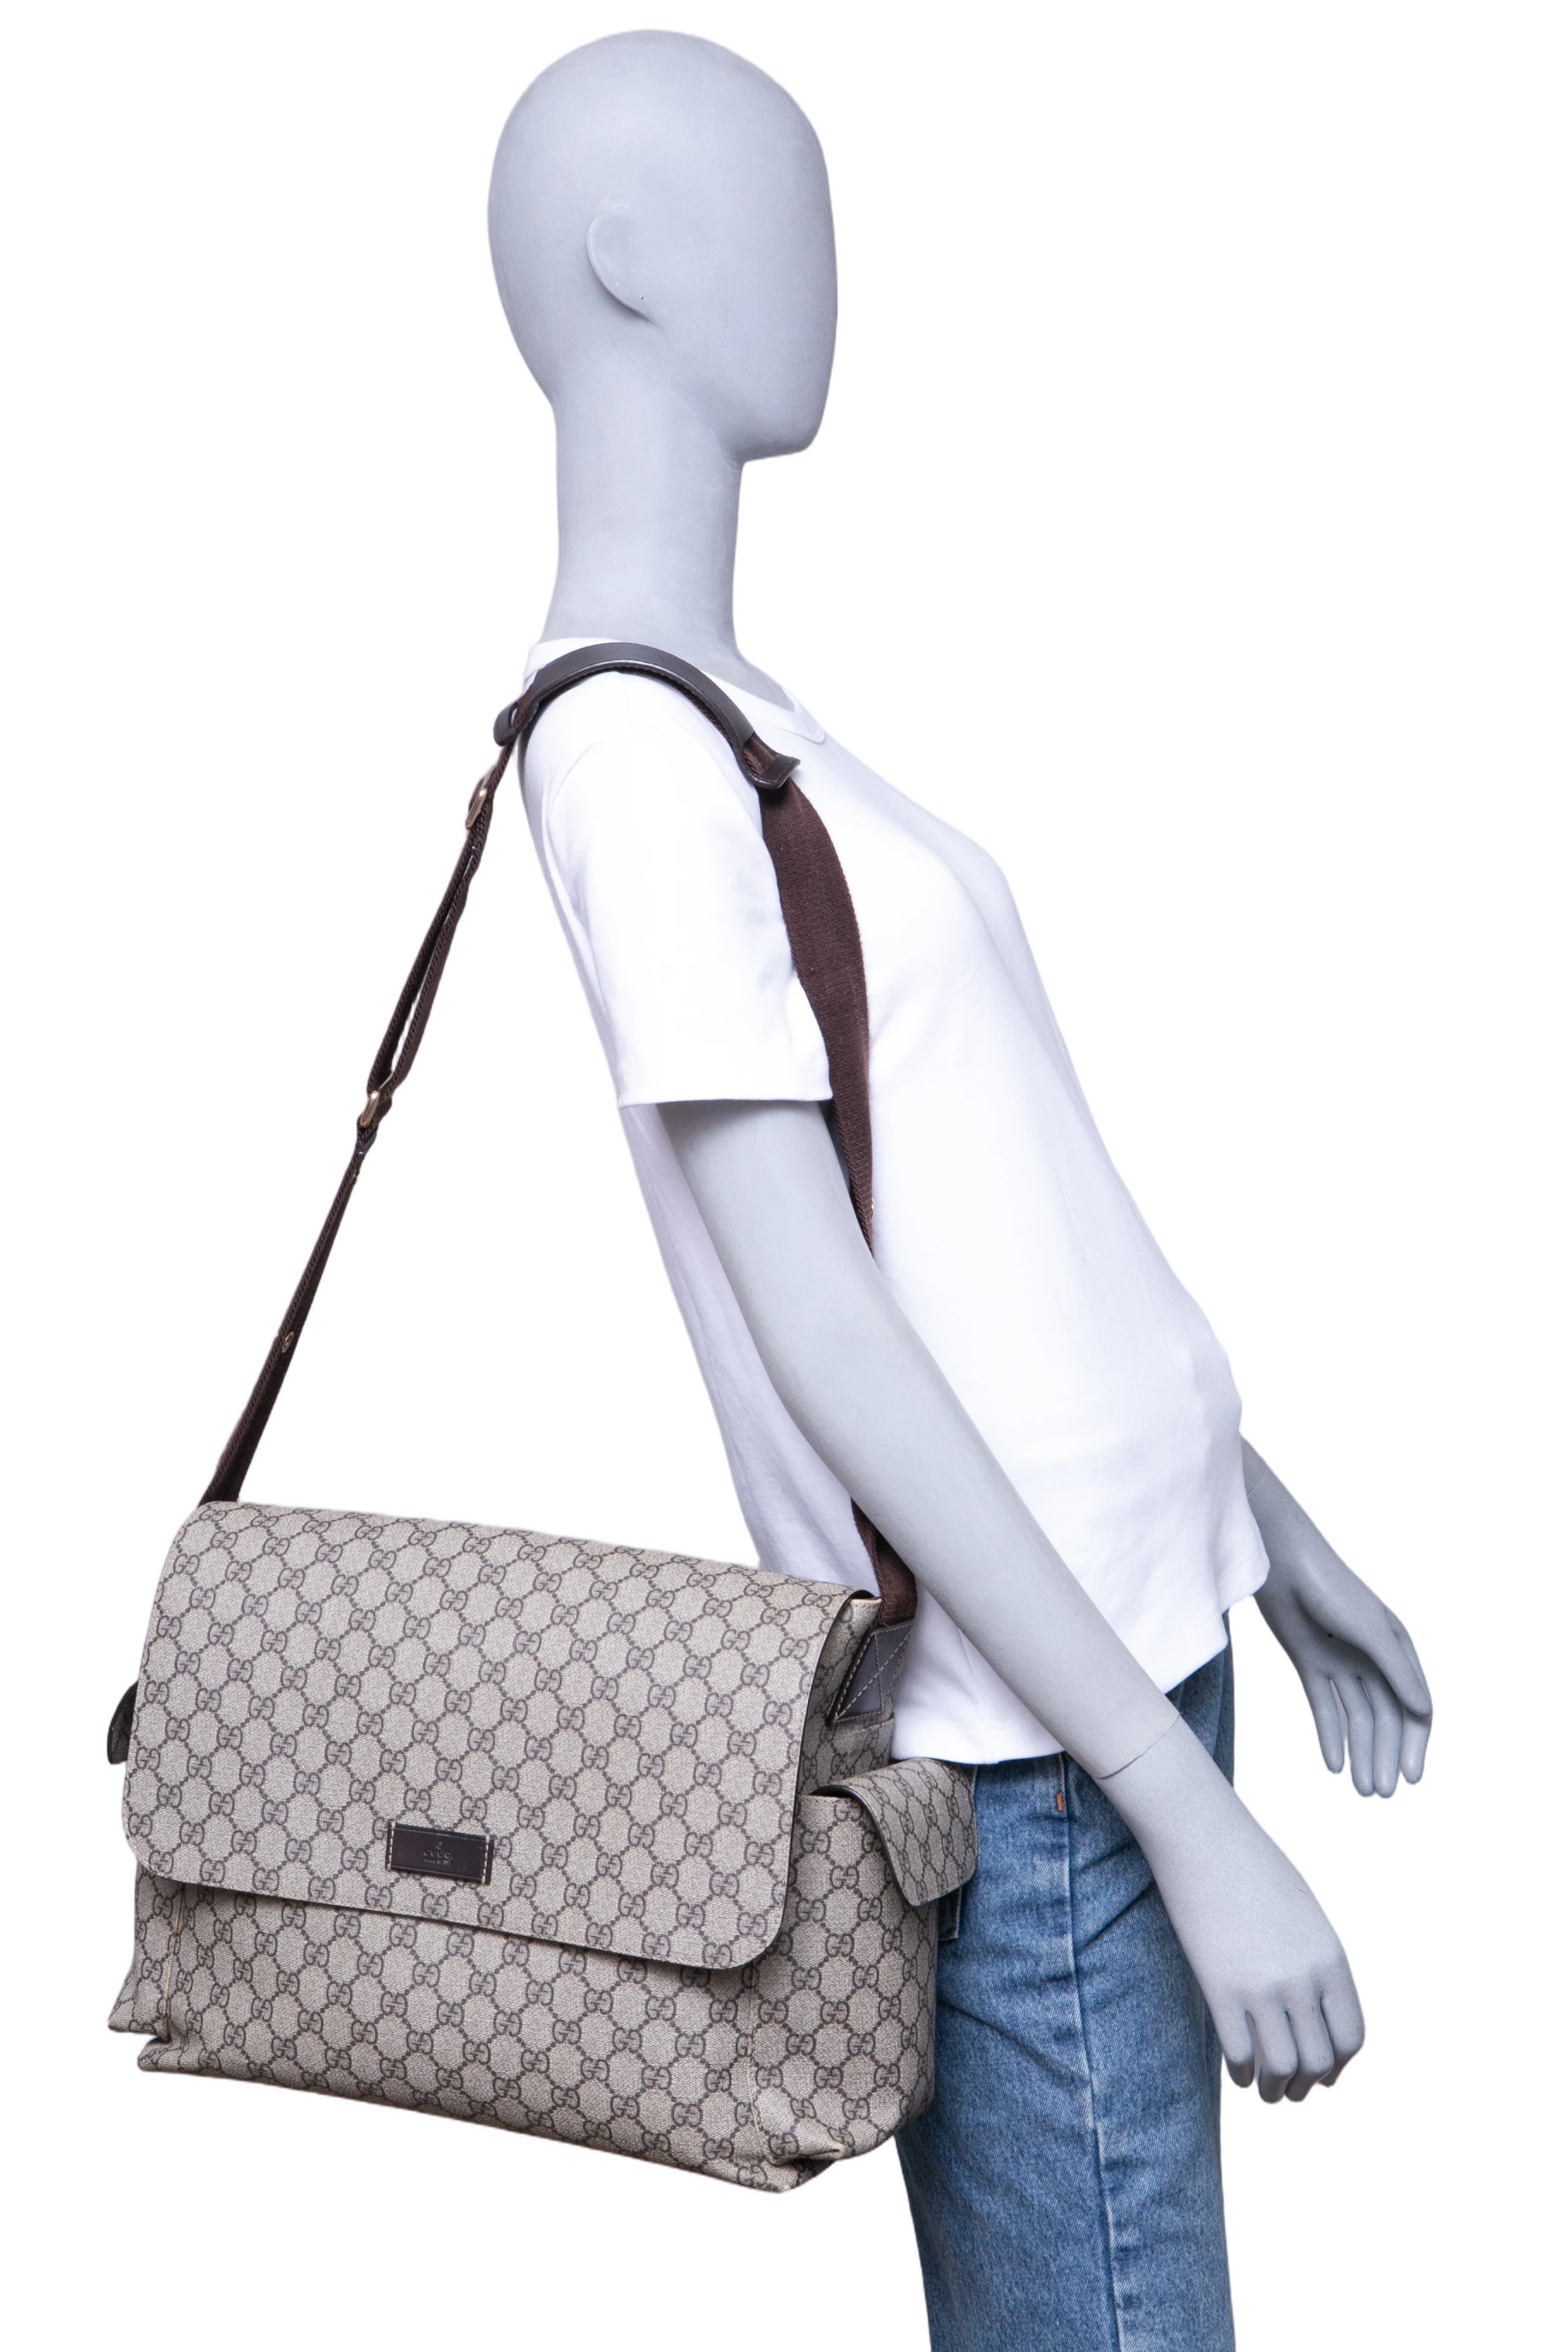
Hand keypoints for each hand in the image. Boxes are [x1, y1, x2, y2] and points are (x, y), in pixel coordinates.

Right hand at [1098, 1717, 1371, 2107]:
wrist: (1201, 1830)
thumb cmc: (1250, 1857)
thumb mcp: (1305, 1904)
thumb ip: (1317, 1951)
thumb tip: (1317, 2000)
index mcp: (1333, 1954)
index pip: (1354, 2036)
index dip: (1343, 2067)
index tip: (1328, 2078)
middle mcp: (1306, 1977)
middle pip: (1322, 2060)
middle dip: (1311, 2087)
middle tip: (1295, 2096)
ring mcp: (1264, 1985)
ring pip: (1284, 2068)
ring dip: (1278, 2091)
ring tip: (1267, 2095)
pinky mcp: (1221, 1987)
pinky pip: (1240, 2054)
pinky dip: (1241, 2076)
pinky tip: (1237, 2077)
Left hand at [1245, 1449, 1434, 1802]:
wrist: (1278, 1559)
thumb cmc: (1330, 1586)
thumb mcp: (1369, 1629)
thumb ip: (1396, 1670)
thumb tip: (1423, 1712)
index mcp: (1397, 1648)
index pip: (1413, 1705)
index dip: (1415, 1743)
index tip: (1414, 1777)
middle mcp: (1372, 1657)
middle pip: (1385, 1717)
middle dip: (1387, 1756)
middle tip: (1385, 1794)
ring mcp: (1340, 1661)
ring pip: (1356, 1717)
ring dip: (1361, 1753)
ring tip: (1364, 1790)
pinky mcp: (1309, 1662)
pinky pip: (1324, 1707)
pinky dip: (1330, 1736)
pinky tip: (1334, 1766)